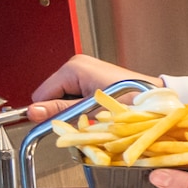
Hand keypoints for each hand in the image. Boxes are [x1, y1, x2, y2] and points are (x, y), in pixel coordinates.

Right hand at [28, 54, 156, 121]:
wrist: (153, 99)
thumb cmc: (129, 101)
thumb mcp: (88, 110)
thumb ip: (59, 110)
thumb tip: (33, 112)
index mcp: (73, 68)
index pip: (41, 94)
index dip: (47, 112)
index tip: (59, 123)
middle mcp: (77, 65)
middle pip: (51, 94)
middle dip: (61, 110)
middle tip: (81, 118)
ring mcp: (85, 69)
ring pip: (63, 97)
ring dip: (72, 110)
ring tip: (91, 114)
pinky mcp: (92, 76)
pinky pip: (75, 95)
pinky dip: (81, 106)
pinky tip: (94, 109)